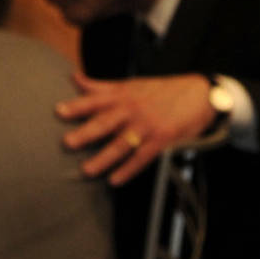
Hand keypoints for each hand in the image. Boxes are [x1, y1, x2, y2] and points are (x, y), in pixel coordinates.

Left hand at [57, 72, 214, 183]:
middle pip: (106, 122)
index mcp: (124, 95)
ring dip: (104, 158)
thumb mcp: (132, 84)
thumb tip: (75, 78)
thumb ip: (102, 86)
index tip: (59, 111)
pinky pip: (142, 157)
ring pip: (122, 144)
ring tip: (87, 170)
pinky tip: (115, 180)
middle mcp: (133, 110)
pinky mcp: (162, 139)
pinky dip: (129, 169)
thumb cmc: (164, 90)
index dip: (77, 105)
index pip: (96, 99)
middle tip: (67, 143)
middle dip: (86, 133)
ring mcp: (148, 126)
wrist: (200, 94)